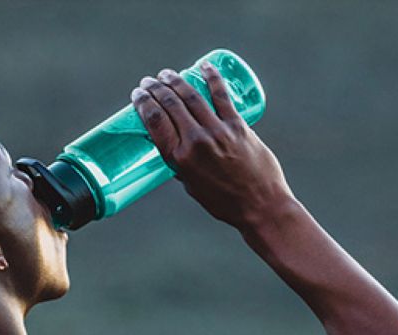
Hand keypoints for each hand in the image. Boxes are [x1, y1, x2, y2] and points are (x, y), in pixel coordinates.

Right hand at [131, 62, 294, 228]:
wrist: (259, 205)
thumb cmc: (224, 202)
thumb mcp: (193, 187)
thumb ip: (183, 166)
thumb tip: (177, 149)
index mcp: (180, 160)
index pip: (156, 122)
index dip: (143, 104)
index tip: (138, 95)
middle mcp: (196, 142)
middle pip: (170, 105)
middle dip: (155, 89)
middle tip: (148, 82)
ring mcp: (218, 131)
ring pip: (192, 96)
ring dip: (176, 81)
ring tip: (166, 74)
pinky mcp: (237, 125)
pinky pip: (222, 95)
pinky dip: (212, 77)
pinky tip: (203, 66)